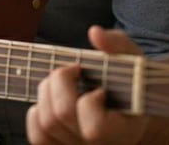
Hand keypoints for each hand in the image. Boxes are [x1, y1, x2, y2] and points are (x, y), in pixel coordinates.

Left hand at [25, 25, 147, 143]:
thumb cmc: (131, 81)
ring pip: (45, 124)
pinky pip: (37, 135)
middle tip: (73, 71)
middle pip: (60, 116)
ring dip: (46, 92)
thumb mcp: (132, 60)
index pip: (94, 128)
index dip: (90, 101)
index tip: (100, 88)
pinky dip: (36, 112)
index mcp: (123, 132)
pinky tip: (52, 99)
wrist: (130, 106)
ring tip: (63, 83)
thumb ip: (117, 45)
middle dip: (59, 81)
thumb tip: (95, 33)